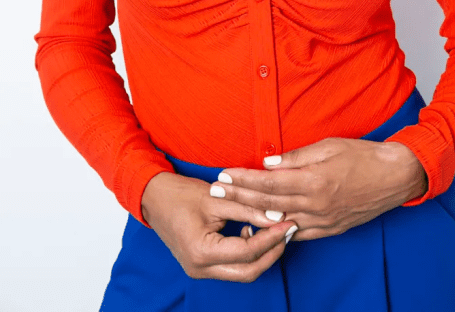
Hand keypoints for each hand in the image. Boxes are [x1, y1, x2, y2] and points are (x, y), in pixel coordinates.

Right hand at [140, 171, 297, 280]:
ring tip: (274, 228)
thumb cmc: (180, 194)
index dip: (272, 238)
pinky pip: (232, 266)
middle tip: (288, 230)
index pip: (248, 252)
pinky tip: (252, 230)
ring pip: (241, 272)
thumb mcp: (217, 197)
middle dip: (272, 252)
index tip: (289, 222)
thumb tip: (277, 216)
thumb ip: (248, 208)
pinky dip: (247, 253)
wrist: (153, 197)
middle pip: (248, 271)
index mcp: (202, 252)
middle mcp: (200, 269)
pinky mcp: (202, 265)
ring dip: (261, 253)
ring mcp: (200, 270)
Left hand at [208, 138, 427, 241]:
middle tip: (215, 192)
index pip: (269, 182)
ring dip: (252, 215)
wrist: (395, 177)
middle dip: (238, 197)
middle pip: (268, 203)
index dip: (243, 180)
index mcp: (314, 181)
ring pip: (279, 221)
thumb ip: (297, 157)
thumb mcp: (329, 146)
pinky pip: (299, 233)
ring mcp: (323, 221)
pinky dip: (278, 229)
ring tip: (230, 209)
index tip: (224, 174)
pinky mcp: (330, 229)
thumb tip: (268, 164)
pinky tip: (262, 226)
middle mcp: (316, 205)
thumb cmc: (363, 156)